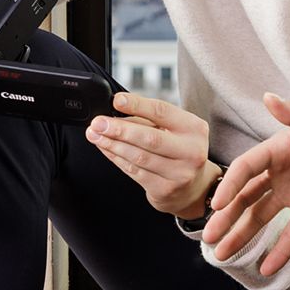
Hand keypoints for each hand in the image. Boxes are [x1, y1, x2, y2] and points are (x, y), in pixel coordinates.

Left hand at [85, 92, 217, 218]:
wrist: (194, 188)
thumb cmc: (180, 151)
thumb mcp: (174, 130)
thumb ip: (148, 121)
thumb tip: (115, 115)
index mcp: (194, 128)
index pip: (162, 112)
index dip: (137, 105)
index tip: (116, 100)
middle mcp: (191, 151)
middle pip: (149, 138)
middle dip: (120, 129)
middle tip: (98, 123)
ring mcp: (179, 173)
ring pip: (138, 156)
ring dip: (112, 144)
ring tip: (95, 135)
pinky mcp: (165, 189)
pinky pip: (134, 171)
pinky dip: (116, 158)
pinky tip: (105, 149)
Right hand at [205, 93, 289, 275]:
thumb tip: (268, 97)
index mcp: (279, 148)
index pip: (246, 168)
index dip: (230, 185)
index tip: (217, 206)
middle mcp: (281, 172)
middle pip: (246, 196)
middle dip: (226, 217)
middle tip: (208, 237)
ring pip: (261, 217)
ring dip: (242, 235)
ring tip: (222, 256)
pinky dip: (280, 251)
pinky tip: (265, 270)